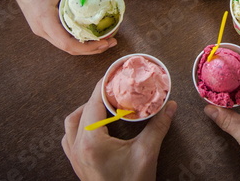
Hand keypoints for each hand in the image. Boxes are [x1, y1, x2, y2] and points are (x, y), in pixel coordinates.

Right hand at [0, 0, 116, 54]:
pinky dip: (80, 39)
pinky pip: (64, 38)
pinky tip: (92, 32)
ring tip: (105, 38)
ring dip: (87, 45)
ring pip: (67, 46)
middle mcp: (43, 30)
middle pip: (70, 49)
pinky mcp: (45, 27)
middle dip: (93, 49)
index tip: (105, 42)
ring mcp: (42, 30)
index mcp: (45, 20)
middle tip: (112, 41)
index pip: (67, 44)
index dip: (88, 47)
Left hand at [62, 79, 176, 180]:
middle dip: (97, 97)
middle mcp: (78, 147)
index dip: (104, 85)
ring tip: (104, 108)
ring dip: (85, 111)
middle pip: (81, 111)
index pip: (94, 103)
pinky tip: (94, 128)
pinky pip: (69, 139)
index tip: (114, 74)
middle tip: (115, 91)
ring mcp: (74, 157)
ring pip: (70, 124)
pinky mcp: (77, 165)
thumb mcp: (146, 153)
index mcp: (91, 141)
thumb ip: (158, 126)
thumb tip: (170, 106)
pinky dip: (79, 127)